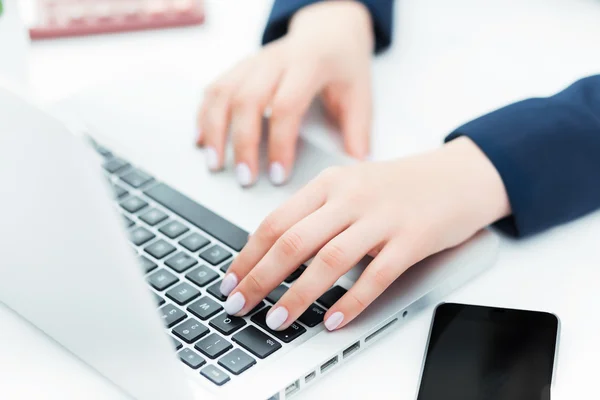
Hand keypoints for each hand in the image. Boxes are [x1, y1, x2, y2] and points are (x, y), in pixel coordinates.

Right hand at [197, 1, 373, 185]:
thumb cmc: (343, 63)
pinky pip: (215, 88)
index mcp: (309, 65)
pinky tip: (201, 140)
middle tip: (245, 178)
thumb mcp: (361, 92)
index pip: (286, 106)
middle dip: (242, 143)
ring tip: (214, 164)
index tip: (278, 175)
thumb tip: (356, 165)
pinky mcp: (241, 67)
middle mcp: (276, 60)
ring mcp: (255, 61)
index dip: (280, 144)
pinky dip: (204, 115)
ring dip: (214, 130)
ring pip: (223, 92)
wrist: (329, 29)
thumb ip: (358, 129)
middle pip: (247, 100)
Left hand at [219, 137, 510, 330]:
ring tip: (277, 319)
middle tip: (240, 304)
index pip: (277, 221)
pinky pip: (376, 276)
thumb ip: (315, 213)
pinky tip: (333, 320)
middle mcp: (351, 197)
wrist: (457, 175)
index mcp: (330, 183)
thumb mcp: (349, 187)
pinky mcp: (411, 239)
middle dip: (260, 277)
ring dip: (298, 294)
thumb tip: (273, 253)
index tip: (231, 280)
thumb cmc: (398, 187)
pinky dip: (351, 301)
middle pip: (294, 241)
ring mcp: (382, 218)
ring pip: (329, 260)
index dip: (248, 254)